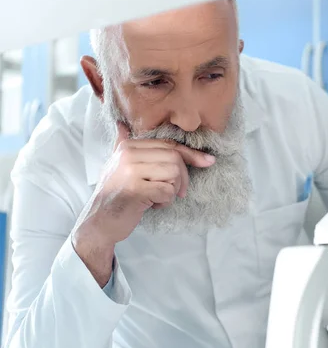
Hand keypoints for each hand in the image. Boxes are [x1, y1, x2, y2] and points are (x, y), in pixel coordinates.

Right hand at [73, 122, 214, 285]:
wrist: (98, 222)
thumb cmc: (114, 195)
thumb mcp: (116, 166)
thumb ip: (121, 144)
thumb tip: (121, 124)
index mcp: (128, 147)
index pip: (169, 145)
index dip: (191, 154)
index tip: (209, 161)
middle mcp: (128, 155)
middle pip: (175, 158)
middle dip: (182, 178)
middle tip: (177, 192)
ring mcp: (130, 171)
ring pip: (173, 174)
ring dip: (173, 191)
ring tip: (158, 198)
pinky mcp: (135, 189)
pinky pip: (167, 191)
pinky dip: (165, 201)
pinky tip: (153, 205)